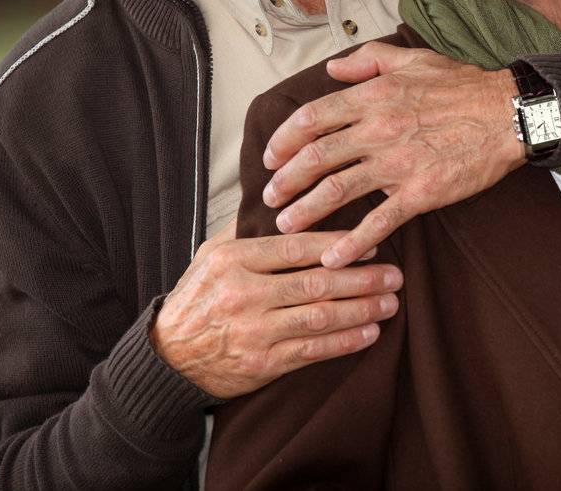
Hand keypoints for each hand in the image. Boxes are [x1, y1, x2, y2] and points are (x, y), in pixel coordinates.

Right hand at [150, 217, 401, 398]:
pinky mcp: (261, 363)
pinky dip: (344, 342)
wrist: (165, 359)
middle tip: (395, 274)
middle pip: (316, 282)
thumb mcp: (210, 255)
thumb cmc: (196, 300)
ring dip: (361, 310)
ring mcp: (254, 331)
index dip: (338, 244)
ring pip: (319, 317)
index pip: (296, 248)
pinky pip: (312, 351)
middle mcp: (245, 294)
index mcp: (234, 261)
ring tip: (390, 302)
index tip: (371, 242)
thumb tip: (281, 197)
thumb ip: (245, 228)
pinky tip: (369, 332)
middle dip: (362, 278)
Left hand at [260, 42, 525, 268]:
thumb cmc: (463, 86)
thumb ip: (367, 62)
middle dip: (284, 181)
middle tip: (270, 197)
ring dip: (305, 211)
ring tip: (286, 226)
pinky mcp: (419, 192)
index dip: (283, 140)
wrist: (508, 114)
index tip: (271, 157)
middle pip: (314, 158)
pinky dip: (351, 243)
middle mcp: (377, 130)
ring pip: (336, 190)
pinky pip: (377, 221)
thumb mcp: (412, 60)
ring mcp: (397, 163)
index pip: (311, 119)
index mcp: (372, 98)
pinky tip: (334, 257)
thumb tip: (331, 69)